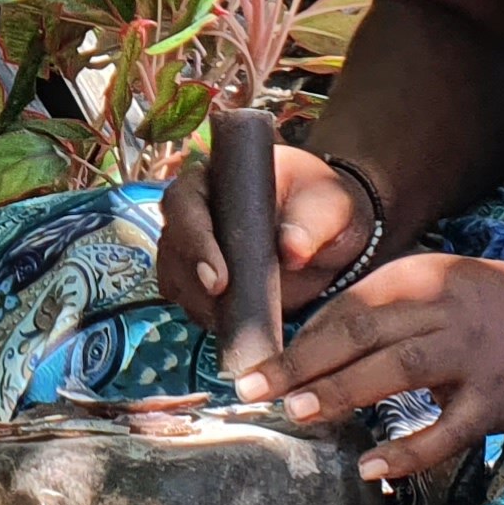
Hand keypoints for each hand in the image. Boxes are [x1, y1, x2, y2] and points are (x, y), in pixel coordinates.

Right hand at [157, 143, 372, 323]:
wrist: (332, 242)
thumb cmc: (324, 209)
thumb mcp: (328, 207)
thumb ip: (313, 223)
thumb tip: (291, 250)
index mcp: (218, 180)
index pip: (184, 200)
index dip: (193, 237)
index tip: (218, 278)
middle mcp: (197, 213)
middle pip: (171, 244)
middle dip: (191, 278)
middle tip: (221, 302)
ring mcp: (196, 249)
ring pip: (174, 277)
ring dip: (196, 301)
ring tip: (230, 319)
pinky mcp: (203, 283)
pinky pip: (188, 302)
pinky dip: (203, 315)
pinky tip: (229, 324)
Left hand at [235, 253, 503, 481]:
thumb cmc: (474, 302)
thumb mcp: (422, 284)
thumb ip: (369, 311)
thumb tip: (301, 349)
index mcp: (414, 281)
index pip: (345, 310)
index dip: (298, 341)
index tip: (255, 368)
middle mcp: (440, 311)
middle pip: (362, 334)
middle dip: (304, 364)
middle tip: (256, 390)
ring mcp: (469, 356)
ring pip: (399, 370)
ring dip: (344, 392)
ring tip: (299, 413)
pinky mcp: (494, 401)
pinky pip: (448, 430)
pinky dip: (408, 451)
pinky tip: (371, 468)